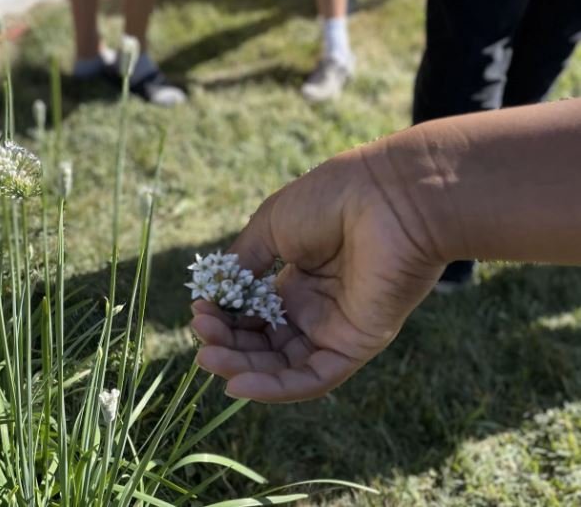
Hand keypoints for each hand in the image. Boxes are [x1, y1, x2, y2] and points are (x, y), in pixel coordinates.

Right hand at [192, 148, 444, 401]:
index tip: (198, 311)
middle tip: (200, 337)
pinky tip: (239, 384)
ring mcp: (334, 328)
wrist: (387, 196)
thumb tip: (216, 289)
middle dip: (228, 344)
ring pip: (282, 364)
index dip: (225, 318)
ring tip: (208, 359)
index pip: (254, 314)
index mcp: (298, 279)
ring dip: (243, 367)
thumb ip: (244, 261)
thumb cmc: (330, 200)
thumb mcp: (272, 225)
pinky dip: (275, 388)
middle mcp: (315, 308)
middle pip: (264, 342)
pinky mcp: (354, 345)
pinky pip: (312, 378)